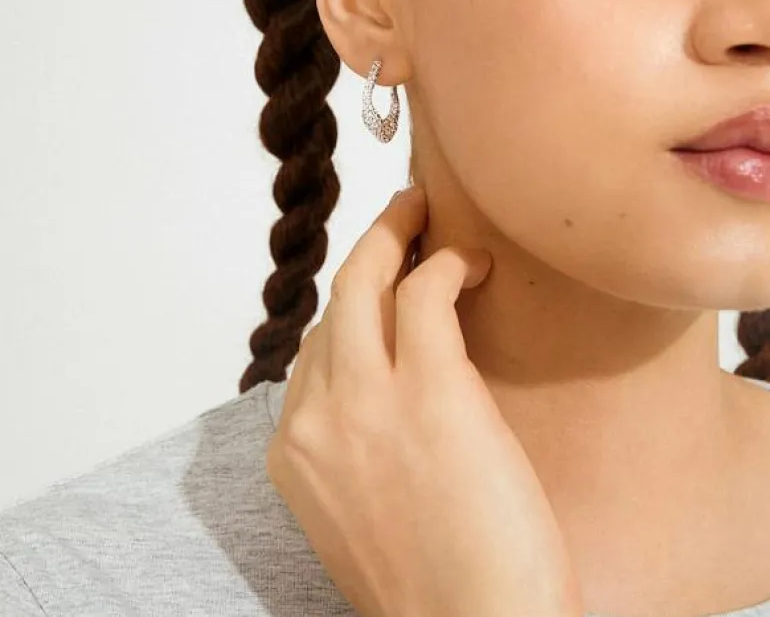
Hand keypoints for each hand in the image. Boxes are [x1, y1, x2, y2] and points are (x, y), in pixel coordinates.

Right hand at [265, 184, 583, 616]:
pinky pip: (425, 293)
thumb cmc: (434, 588)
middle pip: (334, 303)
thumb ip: (350, 448)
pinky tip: (473, 263)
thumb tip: (384, 398)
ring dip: (396, 233)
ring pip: (366, 279)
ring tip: (425, 213)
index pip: (313, 352)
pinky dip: (447, 264)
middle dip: (367, 248)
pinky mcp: (431, 388)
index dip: (349, 310)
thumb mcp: (357, 515)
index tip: (378, 285)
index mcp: (292, 453)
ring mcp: (367, 399)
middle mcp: (314, 417)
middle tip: (401, 216)